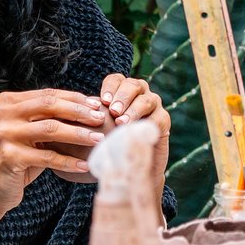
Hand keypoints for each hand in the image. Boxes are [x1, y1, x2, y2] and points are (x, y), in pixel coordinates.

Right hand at [0, 89, 106, 214]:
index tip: (96, 105)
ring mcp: (3, 134)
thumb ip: (49, 117)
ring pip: (50, 129)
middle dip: (79, 112)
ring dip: (79, 134)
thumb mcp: (31, 133)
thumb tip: (90, 104)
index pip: (47, 95)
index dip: (74, 98)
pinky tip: (84, 165)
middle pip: (49, 106)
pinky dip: (68, 161)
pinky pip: (47, 157)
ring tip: (98, 140)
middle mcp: (1, 114)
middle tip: (100, 119)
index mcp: (6, 102)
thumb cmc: (19, 158)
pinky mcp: (9, 156)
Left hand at [97, 74, 171, 192]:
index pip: (116, 79)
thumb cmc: (110, 143)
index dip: (110, 88)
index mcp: (122, 90)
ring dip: (133, 110)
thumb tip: (80, 107)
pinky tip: (137, 131)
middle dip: (122, 97)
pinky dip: (147, 123)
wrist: (131, 165)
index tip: (103, 102)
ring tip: (121, 123)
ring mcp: (154, 105)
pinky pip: (158, 117)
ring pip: (146, 100)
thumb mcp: (99, 127)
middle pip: (133, 85)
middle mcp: (140, 93)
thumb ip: (93, 115)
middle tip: (113, 111)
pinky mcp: (164, 120)